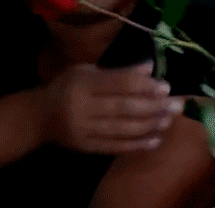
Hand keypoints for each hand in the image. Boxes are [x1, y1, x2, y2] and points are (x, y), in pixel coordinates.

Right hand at [38, 62, 184, 153]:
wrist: (37, 118)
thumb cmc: (67, 87)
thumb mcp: (87, 71)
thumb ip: (118, 71)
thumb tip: (150, 67)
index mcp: (83, 83)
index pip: (118, 84)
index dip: (144, 85)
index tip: (166, 86)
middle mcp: (82, 107)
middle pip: (123, 108)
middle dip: (153, 107)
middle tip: (177, 105)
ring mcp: (83, 130)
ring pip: (121, 129)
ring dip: (149, 125)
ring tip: (169, 120)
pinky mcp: (85, 147)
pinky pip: (114, 147)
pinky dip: (137, 144)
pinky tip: (156, 140)